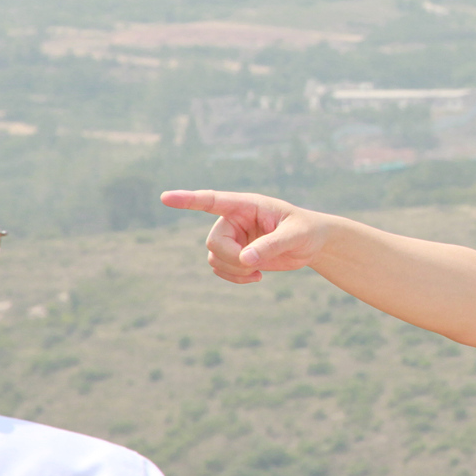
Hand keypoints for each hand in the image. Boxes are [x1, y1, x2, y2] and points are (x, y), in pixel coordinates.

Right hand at [161, 190, 332, 284]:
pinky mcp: (233, 253)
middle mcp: (233, 219)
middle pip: (213, 242)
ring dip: (236, 270)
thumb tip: (246, 259)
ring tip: (260, 269)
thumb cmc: (306, 231)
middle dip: (233, 259)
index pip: (213, 200)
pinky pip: (219, 269)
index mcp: (246, 205)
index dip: (188, 200)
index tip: (165, 198)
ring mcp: (231, 237)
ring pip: (214, 258)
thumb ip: (272, 245)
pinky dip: (235, 278)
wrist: (311, 244)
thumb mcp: (295, 236)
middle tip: (257, 265)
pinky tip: (257, 276)